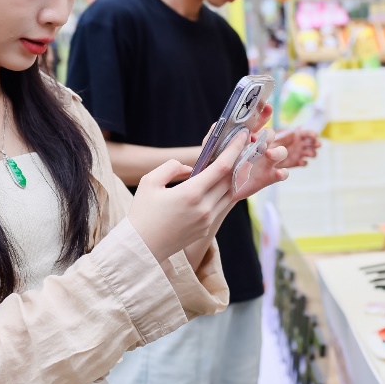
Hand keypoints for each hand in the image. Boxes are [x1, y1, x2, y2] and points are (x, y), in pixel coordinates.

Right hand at [126, 124, 287, 262]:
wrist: (142, 248)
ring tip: (233, 163)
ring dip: (232, 178)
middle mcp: (204, 208)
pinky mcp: (206, 229)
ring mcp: (207, 220)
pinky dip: (223, 193)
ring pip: (228, 194)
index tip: (243, 136)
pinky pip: (221, 206)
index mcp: (191, 193)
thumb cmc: (142, 213)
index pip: (222, 167)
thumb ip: (171, 167)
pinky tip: (221, 183)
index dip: (234, 149)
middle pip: (230, 179)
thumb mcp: (150, 182)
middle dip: (237, 161)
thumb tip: (190, 167)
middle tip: (239, 146)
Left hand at [272, 128, 320, 168]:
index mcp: (296, 135)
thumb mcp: (275, 138)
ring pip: (311, 153)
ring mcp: (300, 153)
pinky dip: (303, 162)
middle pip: (313, 143)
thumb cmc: (269, 143)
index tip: (315, 136)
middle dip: (316, 143)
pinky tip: (300, 162)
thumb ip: (284, 136)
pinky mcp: (297, 162)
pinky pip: (304, 163)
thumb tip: (294, 132)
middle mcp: (300, 144)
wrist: (264, 157)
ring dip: (312, 153)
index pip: (307, 133)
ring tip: (309, 154)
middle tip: (318, 145)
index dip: (312, 134)